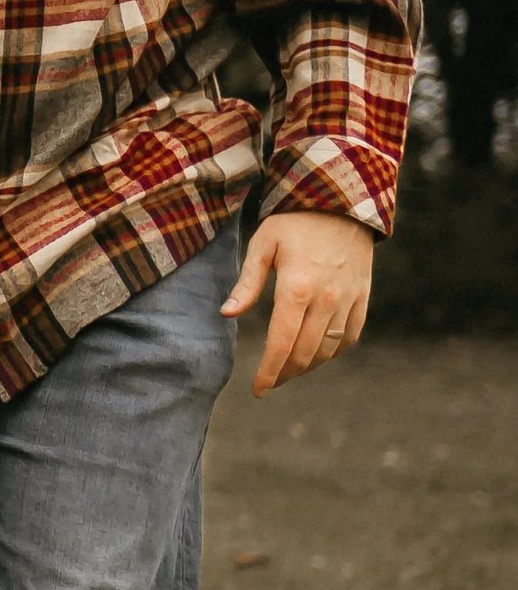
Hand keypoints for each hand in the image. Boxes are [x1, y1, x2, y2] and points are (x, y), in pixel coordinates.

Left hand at [221, 210, 374, 395]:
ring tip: (288, 369)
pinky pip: (350, 336)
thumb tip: (227, 314)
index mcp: (296, 288)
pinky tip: (318, 354)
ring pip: (328, 350)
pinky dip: (334, 351)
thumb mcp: (264, 245)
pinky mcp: (363, 296)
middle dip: (284, 374)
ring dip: (307, 366)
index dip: (268, 372)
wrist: (343, 200)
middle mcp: (326, 299)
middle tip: (269, 382)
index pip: (281, 344)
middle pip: (305, 353)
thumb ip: (247, 283)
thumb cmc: (295, 221)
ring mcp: (348, 299)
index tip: (257, 390)